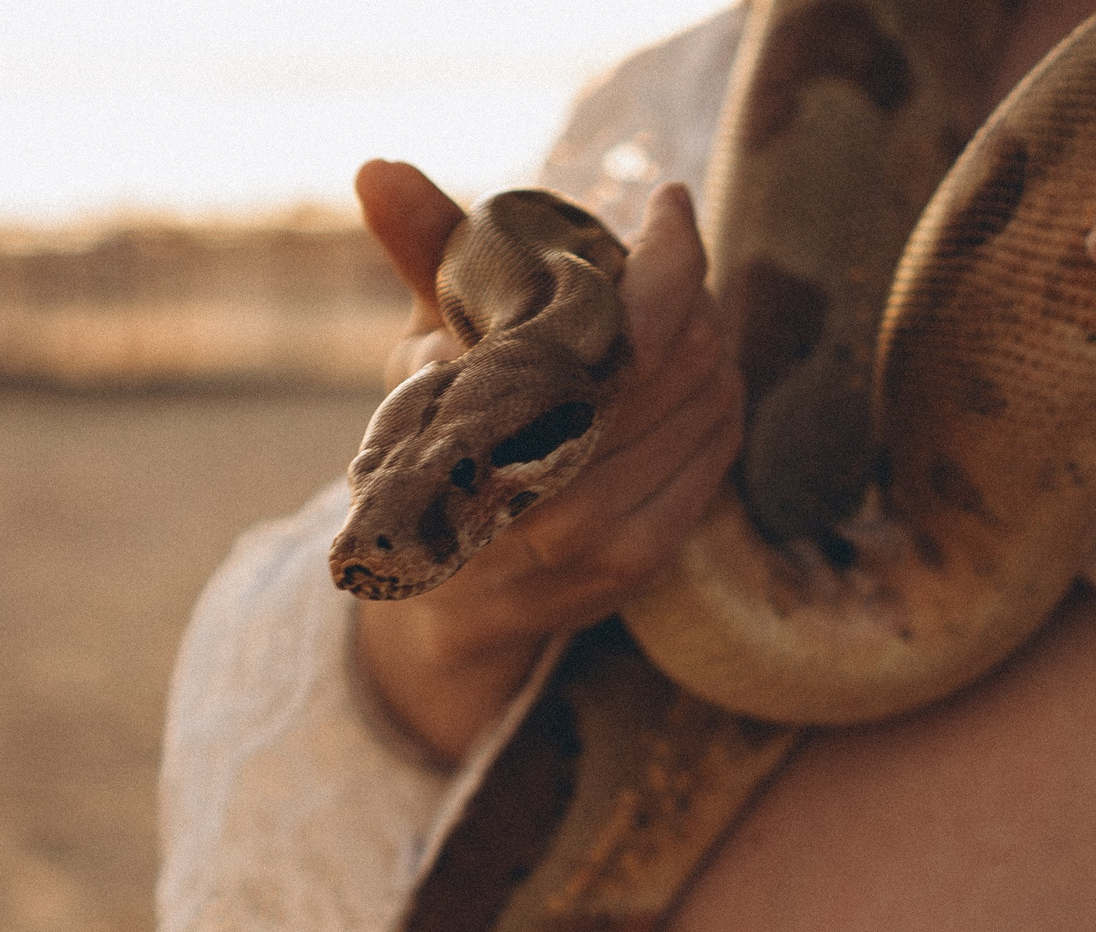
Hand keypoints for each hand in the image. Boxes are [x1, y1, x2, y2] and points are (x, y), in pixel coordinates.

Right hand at [349, 161, 744, 762]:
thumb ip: (423, 255)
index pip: (628, 321)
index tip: (669, 203)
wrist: (446, 598)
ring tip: (673, 319)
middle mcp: (555, 489)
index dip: (669, 252)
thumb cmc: (435, 446)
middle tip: (666, 264)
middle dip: (687, 294)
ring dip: (707, 343)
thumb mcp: (422, 350)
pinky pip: (716, 450)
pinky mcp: (644, 559)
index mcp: (497, 423)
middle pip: (683, 353)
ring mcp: (606, 535)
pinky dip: (714, 401)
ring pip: (711, 399)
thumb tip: (379, 168)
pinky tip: (687, 380)